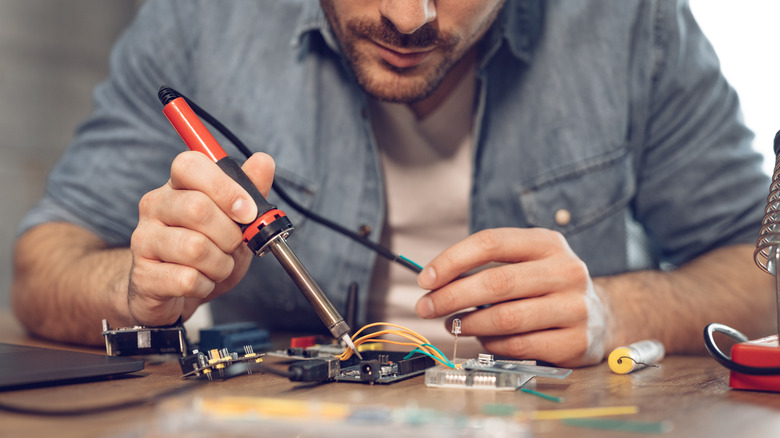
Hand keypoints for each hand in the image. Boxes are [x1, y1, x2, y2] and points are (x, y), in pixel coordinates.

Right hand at [128, 151, 274, 325]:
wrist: (177, 295)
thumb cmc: (209, 251)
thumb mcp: (236, 221)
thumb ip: (251, 191)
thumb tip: (263, 161)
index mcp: (177, 186)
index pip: (190, 166)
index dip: (225, 188)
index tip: (247, 211)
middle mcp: (155, 207)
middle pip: (197, 208)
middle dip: (230, 234)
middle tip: (233, 246)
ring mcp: (143, 240)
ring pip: (195, 248)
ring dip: (220, 264)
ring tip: (217, 267)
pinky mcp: (143, 276)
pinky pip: (187, 280)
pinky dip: (206, 285)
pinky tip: (201, 283)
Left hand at [415, 228, 608, 366]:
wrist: (603, 315)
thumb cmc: (547, 286)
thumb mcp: (526, 262)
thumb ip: (486, 266)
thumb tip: (434, 282)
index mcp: (547, 243)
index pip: (491, 242)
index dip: (452, 260)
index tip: (426, 279)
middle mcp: (566, 271)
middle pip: (496, 282)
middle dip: (451, 296)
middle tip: (427, 307)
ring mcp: (574, 307)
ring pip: (506, 318)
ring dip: (469, 324)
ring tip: (452, 324)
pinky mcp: (576, 341)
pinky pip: (519, 346)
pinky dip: (492, 345)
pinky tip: (484, 340)